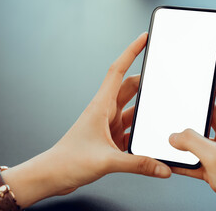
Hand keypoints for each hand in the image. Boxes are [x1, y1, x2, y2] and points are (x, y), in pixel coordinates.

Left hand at [0, 33, 171, 209]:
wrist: (52, 176)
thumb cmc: (68, 161)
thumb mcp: (107, 160)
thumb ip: (138, 163)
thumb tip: (162, 167)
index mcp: (101, 106)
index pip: (118, 71)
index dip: (131, 52)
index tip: (143, 39)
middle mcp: (105, 112)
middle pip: (129, 88)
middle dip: (146, 82)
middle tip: (163, 78)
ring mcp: (108, 125)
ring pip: (132, 110)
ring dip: (145, 110)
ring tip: (162, 110)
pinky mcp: (110, 139)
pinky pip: (131, 131)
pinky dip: (141, 133)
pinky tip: (149, 139)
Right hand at [169, 76, 215, 210]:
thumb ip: (192, 142)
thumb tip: (174, 136)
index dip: (215, 79)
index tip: (201, 73)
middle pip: (209, 113)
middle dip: (192, 110)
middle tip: (176, 105)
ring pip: (200, 136)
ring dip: (186, 137)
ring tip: (171, 136)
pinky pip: (197, 157)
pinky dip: (185, 158)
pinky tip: (173, 161)